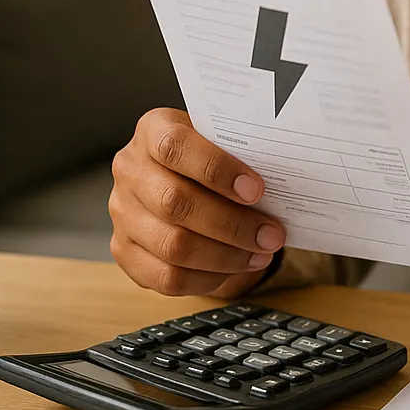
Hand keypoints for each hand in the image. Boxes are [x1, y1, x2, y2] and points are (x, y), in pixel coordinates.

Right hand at [109, 108, 285, 297]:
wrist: (183, 179)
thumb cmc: (214, 159)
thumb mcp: (225, 142)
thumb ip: (244, 154)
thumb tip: (287, 180)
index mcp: (153, 131)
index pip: (175, 146)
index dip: (217, 169)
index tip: (257, 190)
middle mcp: (130, 170)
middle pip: (175, 203)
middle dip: (232, 225)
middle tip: (272, 235)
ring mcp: (122, 212)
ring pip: (172, 246)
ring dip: (225, 256)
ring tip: (260, 254)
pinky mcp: (124, 250)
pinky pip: (165, 276)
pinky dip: (206, 278)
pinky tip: (233, 269)